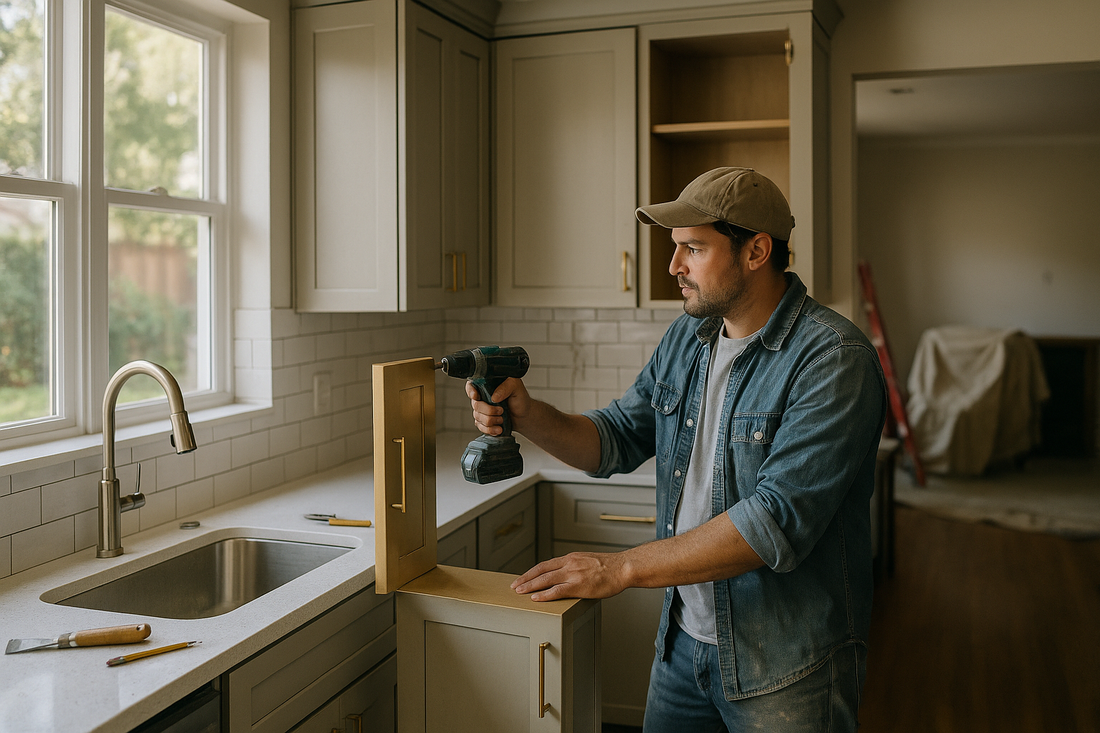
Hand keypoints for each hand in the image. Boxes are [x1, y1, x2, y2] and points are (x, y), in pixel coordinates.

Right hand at [466, 377, 531, 435]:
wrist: (524, 415)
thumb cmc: (520, 398)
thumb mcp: (516, 387)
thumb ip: (505, 387)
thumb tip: (494, 397)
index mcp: (487, 385)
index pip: (471, 386)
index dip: (471, 392)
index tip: (477, 397)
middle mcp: (482, 397)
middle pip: (475, 405)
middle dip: (488, 410)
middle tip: (501, 410)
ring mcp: (482, 410)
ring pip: (478, 417)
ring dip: (491, 421)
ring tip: (502, 419)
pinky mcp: (484, 422)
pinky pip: (481, 427)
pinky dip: (490, 429)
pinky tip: (499, 428)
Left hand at [511, 551, 628, 601]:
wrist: (623, 568)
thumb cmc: (610, 568)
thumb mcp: (588, 562)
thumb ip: (576, 567)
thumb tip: (568, 576)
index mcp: (571, 558)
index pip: (545, 564)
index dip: (532, 572)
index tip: (523, 577)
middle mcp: (569, 564)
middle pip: (541, 570)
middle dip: (525, 578)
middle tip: (514, 585)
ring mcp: (573, 574)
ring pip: (545, 579)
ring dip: (530, 586)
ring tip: (519, 592)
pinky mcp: (579, 585)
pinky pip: (557, 590)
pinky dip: (544, 594)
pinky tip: (536, 598)